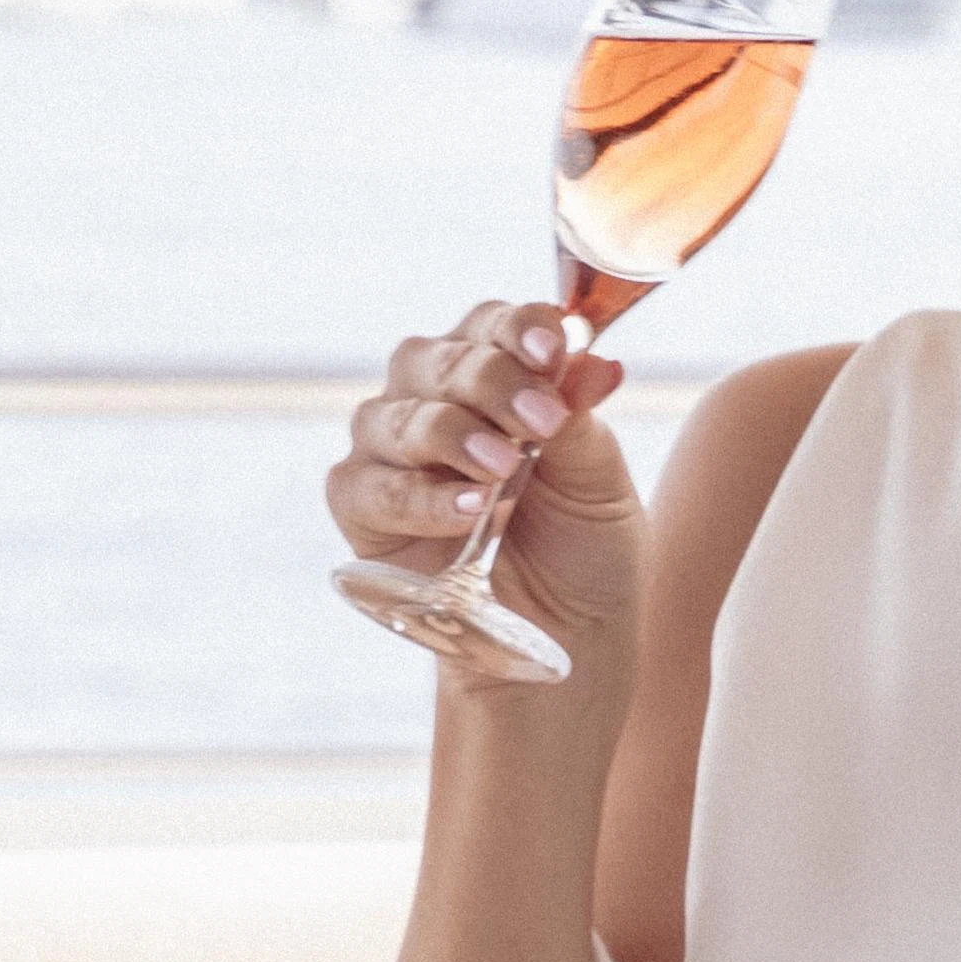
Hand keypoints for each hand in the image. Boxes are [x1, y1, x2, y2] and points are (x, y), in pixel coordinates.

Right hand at [329, 302, 645, 658]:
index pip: (493, 324)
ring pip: (398, 417)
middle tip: (540, 423)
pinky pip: (371, 487)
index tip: (554, 352)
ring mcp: (390, 449)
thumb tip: (592, 361)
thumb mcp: (599, 481)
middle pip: (439, 360)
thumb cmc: (581, 547)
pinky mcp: (361, 507)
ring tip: (502, 470)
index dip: (518, 329)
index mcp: (495, 372)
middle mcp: (432, 397)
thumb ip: (581, 419)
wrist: (562, 637)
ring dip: (452, 436)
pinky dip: (419, 497)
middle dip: (491, 383)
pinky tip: (468, 511)